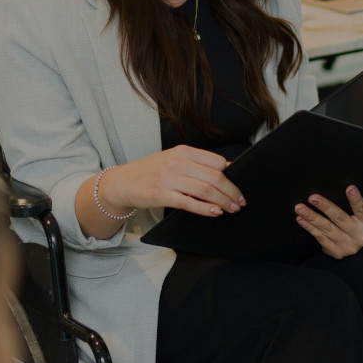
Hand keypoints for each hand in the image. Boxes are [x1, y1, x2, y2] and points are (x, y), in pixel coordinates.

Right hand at [104, 145, 244, 216]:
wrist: (122, 182)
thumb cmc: (151, 172)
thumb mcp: (173, 160)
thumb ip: (196, 163)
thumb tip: (226, 170)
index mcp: (182, 151)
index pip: (216, 162)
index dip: (232, 175)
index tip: (239, 187)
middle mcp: (176, 162)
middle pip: (214, 177)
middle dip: (231, 191)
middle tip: (240, 202)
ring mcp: (168, 178)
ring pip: (205, 190)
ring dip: (223, 201)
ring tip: (231, 209)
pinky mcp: (161, 195)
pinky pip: (189, 203)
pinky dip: (206, 209)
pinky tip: (215, 212)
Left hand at [296, 186, 362, 258]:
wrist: (357, 244)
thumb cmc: (361, 223)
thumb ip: (360, 202)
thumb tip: (348, 183)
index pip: (362, 210)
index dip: (356, 199)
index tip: (350, 188)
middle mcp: (360, 236)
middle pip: (340, 219)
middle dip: (325, 207)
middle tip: (313, 198)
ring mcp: (348, 245)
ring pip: (327, 229)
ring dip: (311, 217)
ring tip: (300, 208)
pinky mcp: (336, 251)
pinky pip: (320, 237)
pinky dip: (309, 227)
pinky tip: (301, 219)